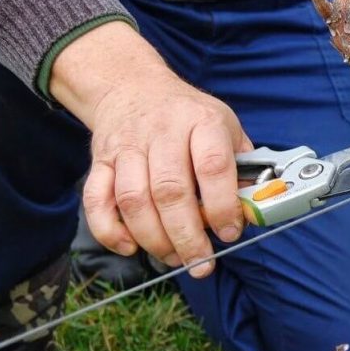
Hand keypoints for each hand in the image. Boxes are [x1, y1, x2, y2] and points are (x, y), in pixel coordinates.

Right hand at [50, 22, 252, 277]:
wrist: (133, 87)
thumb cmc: (188, 115)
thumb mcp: (225, 126)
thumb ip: (241, 167)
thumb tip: (252, 211)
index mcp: (201, 121)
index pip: (213, 165)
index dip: (222, 205)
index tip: (229, 233)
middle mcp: (162, 132)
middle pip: (170, 191)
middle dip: (187, 235)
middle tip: (201, 263)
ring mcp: (127, 146)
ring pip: (133, 200)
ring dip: (153, 238)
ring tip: (173, 258)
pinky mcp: (100, 161)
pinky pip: (96, 200)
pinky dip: (109, 230)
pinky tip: (130, 247)